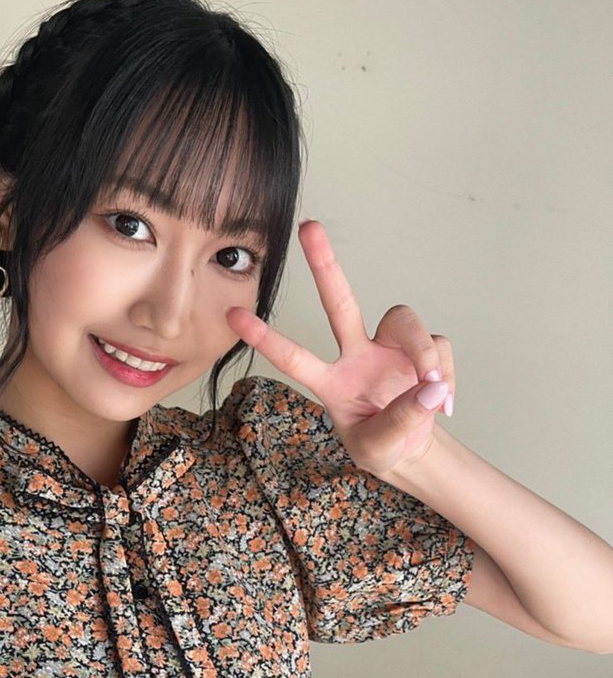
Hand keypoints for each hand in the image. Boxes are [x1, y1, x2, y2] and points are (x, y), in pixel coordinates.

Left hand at [225, 221, 455, 480]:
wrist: (411, 451)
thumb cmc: (380, 446)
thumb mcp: (379, 449)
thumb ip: (399, 422)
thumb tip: (430, 389)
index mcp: (331, 382)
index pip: (294, 357)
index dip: (265, 338)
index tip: (232, 314)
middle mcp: (355, 355)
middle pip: (338, 302)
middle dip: (324, 264)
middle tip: (308, 226)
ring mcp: (388, 349)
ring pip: (404, 321)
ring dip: (423, 353)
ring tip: (433, 390)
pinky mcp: (421, 349)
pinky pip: (438, 348)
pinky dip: (445, 375)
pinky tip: (442, 401)